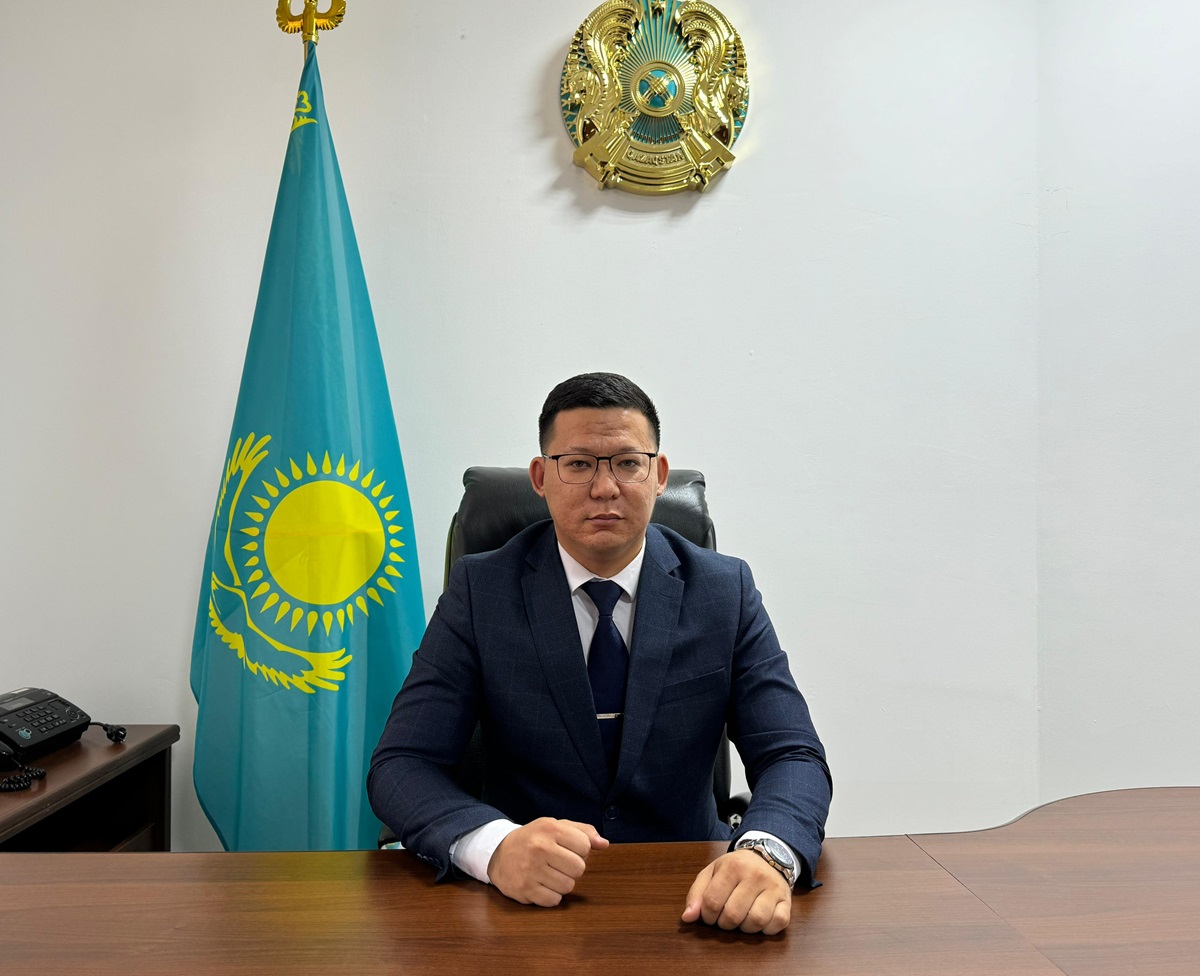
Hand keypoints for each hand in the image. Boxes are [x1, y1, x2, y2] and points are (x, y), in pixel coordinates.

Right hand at [487, 817, 608, 906]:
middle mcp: (540, 848)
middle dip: (572, 868)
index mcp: (550, 829)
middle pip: (579, 869)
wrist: (498, 852)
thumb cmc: (534, 839)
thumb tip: (604, 844)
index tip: (568, 849)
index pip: (585, 846)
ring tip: (549, 873)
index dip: (580, 850)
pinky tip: (541, 884)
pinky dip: (551, 895)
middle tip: (558, 863)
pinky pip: (554, 900)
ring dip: (562, 882)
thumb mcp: (555, 826)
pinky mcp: (524, 890)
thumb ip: (583, 832)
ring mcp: (531, 870)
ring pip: (568, 886)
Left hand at [681, 849, 791, 933]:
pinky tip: (759, 922)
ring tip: (741, 920)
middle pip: (733, 915)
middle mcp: (755, 875)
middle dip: (724, 924)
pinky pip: (778, 923)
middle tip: (724, 919)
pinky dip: (766, 929)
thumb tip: (687, 918)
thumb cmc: (736, 869)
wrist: (768, 857)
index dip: (707, 916)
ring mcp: (773, 888)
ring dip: (744, 928)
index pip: (712, 902)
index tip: (709, 915)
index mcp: (733, 866)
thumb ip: (697, 894)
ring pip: (756, 921)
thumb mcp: (712, 872)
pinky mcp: (787, 901)